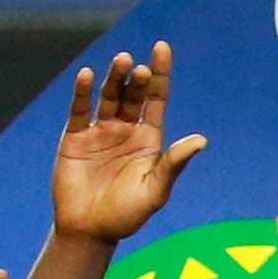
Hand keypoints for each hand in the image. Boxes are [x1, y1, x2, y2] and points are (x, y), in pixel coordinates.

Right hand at [51, 44, 205, 243]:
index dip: (159, 74)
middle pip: (132, 95)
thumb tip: (201, 140)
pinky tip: (88, 76)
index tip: (161, 48)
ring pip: (109, 97)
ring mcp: (100, 132)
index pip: (156, 99)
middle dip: (136, 78)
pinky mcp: (75, 137)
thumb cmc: (127, 215)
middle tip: (138, 65)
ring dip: (114, 78)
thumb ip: (174, 163)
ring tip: (121, 61)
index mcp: (149, 140)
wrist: (90, 230)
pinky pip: (80, 110)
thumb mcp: (156, 190)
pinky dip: (83, 92)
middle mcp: (126, 130)